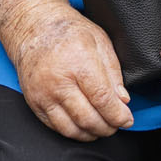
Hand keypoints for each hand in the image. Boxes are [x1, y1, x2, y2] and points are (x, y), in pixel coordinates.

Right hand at [0, 0, 131, 139]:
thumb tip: (122, 100)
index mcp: (79, 63)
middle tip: (116, 125)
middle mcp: (59, 81)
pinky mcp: (34, 102)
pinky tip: (83, 126)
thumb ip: (113, 72)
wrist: (33, 27)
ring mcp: (44, 94)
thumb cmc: (68, 31)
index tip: (127, 120)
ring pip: (72, 129)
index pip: (103, 100)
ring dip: (91, 134)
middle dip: (108, 128)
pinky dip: (73, 132)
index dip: (118, 115)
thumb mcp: (100, 41)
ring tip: (102, 128)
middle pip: (89, 119)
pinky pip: (55, 127)